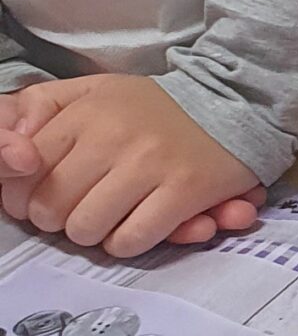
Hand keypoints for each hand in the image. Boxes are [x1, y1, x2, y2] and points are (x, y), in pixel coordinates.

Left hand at [0, 77, 263, 258]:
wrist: (237, 100)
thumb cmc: (154, 107)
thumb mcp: (92, 91)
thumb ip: (39, 110)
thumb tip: (13, 153)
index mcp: (86, 112)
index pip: (26, 171)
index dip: (26, 196)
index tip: (44, 197)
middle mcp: (113, 137)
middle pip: (52, 208)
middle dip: (59, 219)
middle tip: (80, 210)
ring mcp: (151, 164)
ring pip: (87, 229)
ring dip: (93, 234)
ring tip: (109, 219)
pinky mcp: (186, 190)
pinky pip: (132, 240)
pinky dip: (127, 243)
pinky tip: (137, 227)